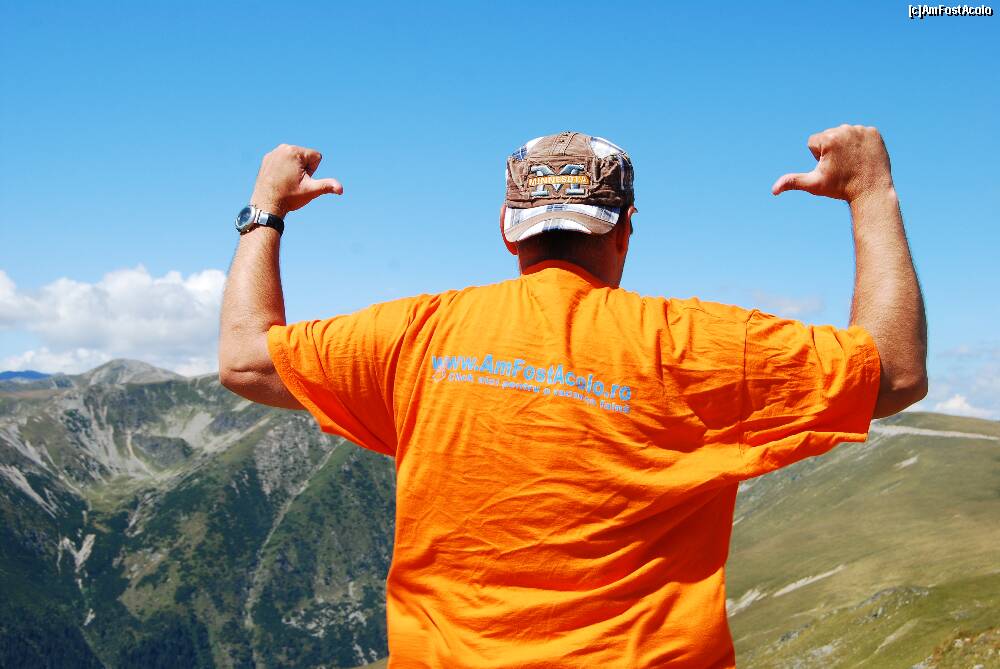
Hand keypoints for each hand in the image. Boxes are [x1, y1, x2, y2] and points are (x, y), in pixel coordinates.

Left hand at [250, 144, 342, 217]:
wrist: (266, 205)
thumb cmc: (289, 197)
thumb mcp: (311, 191)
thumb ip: (327, 186)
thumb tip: (341, 189)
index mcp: (294, 152)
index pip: (316, 157)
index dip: (313, 171)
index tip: (301, 180)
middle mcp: (283, 148)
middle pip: (305, 157)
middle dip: (304, 170)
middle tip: (293, 182)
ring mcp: (273, 153)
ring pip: (295, 159)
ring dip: (295, 170)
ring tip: (286, 181)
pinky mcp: (267, 159)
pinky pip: (283, 161)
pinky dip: (284, 169)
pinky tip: (279, 180)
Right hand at [771, 125, 893, 202]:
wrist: (871, 191)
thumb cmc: (840, 188)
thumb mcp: (814, 184)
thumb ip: (792, 182)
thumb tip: (774, 190)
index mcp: (827, 139)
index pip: (813, 143)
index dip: (818, 157)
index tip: (830, 168)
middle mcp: (844, 130)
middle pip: (829, 136)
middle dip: (831, 150)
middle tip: (842, 166)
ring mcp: (860, 130)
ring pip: (844, 135)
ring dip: (845, 147)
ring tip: (852, 162)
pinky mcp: (873, 132)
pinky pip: (860, 135)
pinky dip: (860, 145)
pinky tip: (862, 157)